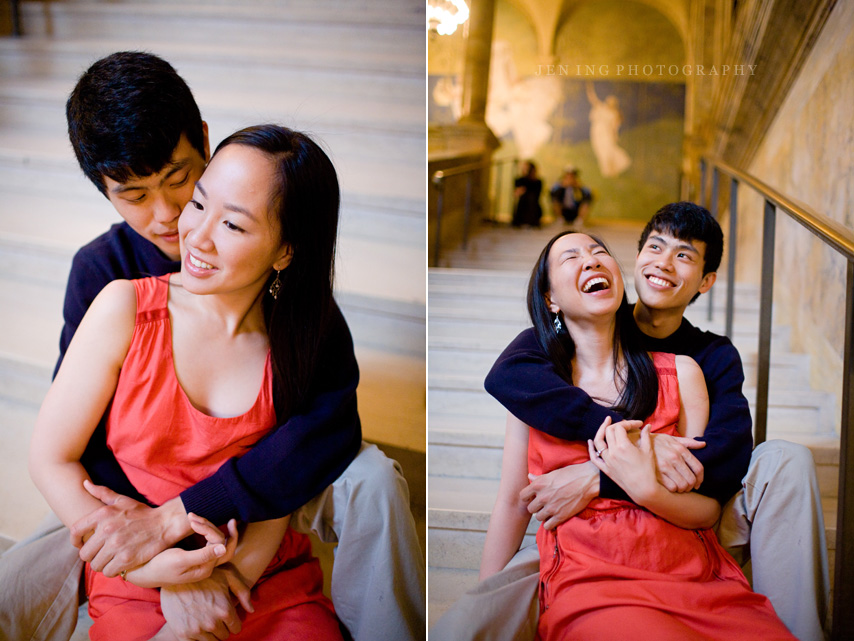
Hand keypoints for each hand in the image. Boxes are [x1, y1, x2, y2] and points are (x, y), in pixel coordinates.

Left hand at [71, 480, 189, 576]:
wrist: (165, 523)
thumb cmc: (142, 512)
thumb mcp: (122, 499)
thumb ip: (102, 492)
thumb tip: (84, 484)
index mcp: (103, 514)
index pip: (75, 531)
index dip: (74, 541)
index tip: (80, 545)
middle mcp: (107, 530)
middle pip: (84, 553)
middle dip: (91, 556)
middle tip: (100, 554)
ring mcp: (116, 545)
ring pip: (96, 565)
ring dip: (102, 564)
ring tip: (110, 560)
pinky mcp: (126, 558)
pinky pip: (108, 572)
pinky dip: (112, 571)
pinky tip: (118, 565)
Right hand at [127, 517, 237, 588]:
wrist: (145, 572)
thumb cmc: (160, 566)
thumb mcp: (180, 560)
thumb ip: (202, 555)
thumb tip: (224, 548)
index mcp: (205, 568)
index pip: (218, 543)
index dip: (207, 529)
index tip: (192, 521)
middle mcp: (208, 565)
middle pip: (221, 541)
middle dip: (209, 525)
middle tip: (192, 516)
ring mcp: (204, 561)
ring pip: (217, 540)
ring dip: (208, 526)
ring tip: (192, 517)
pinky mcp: (198, 555)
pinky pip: (210, 541)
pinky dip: (206, 530)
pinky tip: (200, 522)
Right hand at [159, 565, 253, 640]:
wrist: (175, 577)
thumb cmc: (204, 576)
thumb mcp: (228, 576)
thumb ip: (244, 592)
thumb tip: (251, 610)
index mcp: (224, 610)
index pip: (236, 628)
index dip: (232, 621)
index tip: (225, 614)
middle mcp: (212, 623)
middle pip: (224, 636)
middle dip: (221, 627)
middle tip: (214, 615)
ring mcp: (196, 630)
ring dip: (210, 633)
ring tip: (204, 618)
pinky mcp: (183, 634)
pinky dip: (197, 638)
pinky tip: (195, 625)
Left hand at [520, 462, 598, 529]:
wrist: (587, 480)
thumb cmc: (571, 474)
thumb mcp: (552, 473)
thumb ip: (539, 478)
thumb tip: (529, 477)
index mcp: (539, 484)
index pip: (522, 496)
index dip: (527, 498)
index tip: (532, 498)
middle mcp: (542, 497)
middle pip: (530, 509)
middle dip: (536, 507)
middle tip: (543, 505)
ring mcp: (551, 507)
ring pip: (538, 517)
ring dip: (543, 515)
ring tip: (550, 511)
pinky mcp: (560, 516)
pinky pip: (547, 526)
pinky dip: (550, 523)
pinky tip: (554, 518)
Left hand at [588, 420, 657, 502]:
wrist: (643, 489)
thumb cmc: (647, 470)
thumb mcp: (648, 451)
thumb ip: (645, 436)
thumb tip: (646, 426)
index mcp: (623, 446)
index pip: (620, 427)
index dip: (629, 423)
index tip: (638, 424)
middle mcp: (612, 452)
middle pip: (609, 431)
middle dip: (617, 425)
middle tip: (625, 425)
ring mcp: (607, 460)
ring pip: (598, 441)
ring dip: (601, 431)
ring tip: (606, 424)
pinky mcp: (605, 468)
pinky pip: (594, 457)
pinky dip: (591, 448)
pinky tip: (590, 441)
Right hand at [648, 433, 704, 491]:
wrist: (634, 442)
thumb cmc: (655, 441)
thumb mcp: (671, 438)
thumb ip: (688, 442)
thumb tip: (704, 444)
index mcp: (680, 449)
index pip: (698, 468)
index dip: (700, 478)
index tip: (698, 483)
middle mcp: (674, 457)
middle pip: (691, 479)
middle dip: (692, 486)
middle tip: (688, 487)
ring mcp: (665, 466)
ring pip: (682, 485)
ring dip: (683, 489)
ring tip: (679, 488)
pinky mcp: (657, 473)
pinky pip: (672, 488)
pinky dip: (673, 490)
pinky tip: (670, 487)